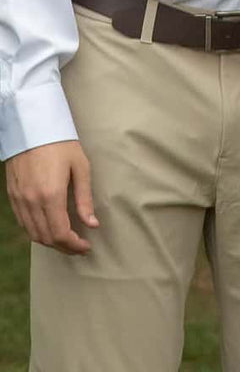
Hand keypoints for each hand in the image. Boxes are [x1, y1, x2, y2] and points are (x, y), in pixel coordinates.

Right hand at [6, 140, 98, 254]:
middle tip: (79, 246)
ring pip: (33, 234)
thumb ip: (85, 198)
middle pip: (46, 238)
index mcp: (51, 195)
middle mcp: (32, 201)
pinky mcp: (13, 196)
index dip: (74, 246)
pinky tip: (49, 227)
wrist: (33, 127)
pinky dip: (36, 231)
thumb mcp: (80, 167)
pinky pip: (23, 223)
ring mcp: (19, 200)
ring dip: (50, 241)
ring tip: (67, 239)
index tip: (86, 246)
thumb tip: (93, 224)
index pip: (60, 234)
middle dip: (64, 247)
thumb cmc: (61, 143)